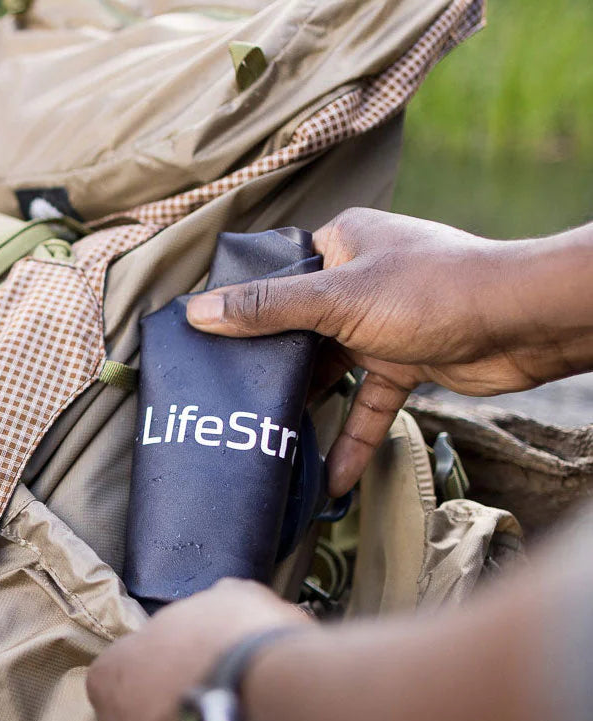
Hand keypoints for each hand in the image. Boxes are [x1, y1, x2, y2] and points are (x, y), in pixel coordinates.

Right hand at [187, 208, 589, 495]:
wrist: (521, 324)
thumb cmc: (431, 291)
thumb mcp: (337, 299)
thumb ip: (268, 309)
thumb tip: (200, 312)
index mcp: (341, 243)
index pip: (277, 273)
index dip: (243, 306)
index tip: (205, 343)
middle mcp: (358, 279)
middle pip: (298, 326)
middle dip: (271, 365)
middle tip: (226, 400)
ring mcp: (382, 324)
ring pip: (332, 369)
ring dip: (309, 406)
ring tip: (266, 440)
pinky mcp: (406, 362)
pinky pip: (368, 403)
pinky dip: (352, 436)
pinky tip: (330, 477)